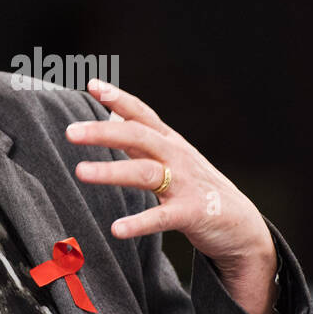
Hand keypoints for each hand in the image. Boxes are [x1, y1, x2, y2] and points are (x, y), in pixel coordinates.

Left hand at [67, 78, 279, 313]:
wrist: (242, 225)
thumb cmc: (199, 189)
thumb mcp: (174, 159)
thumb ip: (142, 143)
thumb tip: (111, 118)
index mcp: (170, 142)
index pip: (142, 114)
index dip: (118, 98)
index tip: (92, 84)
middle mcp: (176, 157)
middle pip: (138, 136)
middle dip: (103, 131)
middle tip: (71, 131)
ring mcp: (185, 183)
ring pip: (144, 172)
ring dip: (112, 170)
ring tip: (81, 171)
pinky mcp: (192, 213)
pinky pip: (161, 217)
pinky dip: (139, 222)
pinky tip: (117, 228)